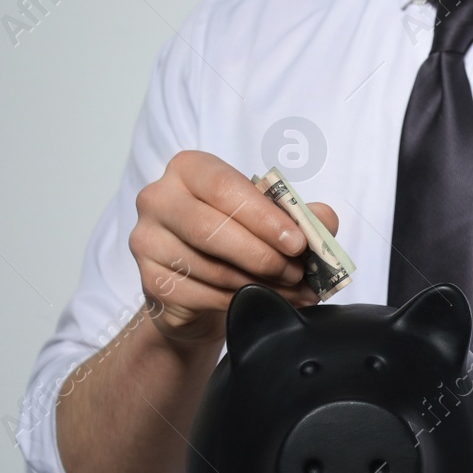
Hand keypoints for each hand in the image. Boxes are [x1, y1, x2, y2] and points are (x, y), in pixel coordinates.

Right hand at [130, 150, 339, 345]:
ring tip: (293, 290)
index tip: (298, 241)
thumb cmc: (232, 240)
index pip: (223, 187)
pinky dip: (242, 301)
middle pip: (211, 228)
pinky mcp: (150, 281)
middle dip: (263, 255)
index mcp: (188, 170)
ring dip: (260, 283)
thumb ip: (299, 214)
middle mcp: (158, 199)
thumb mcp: (266, 218)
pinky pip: (203, 295)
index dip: (264, 217)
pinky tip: (266, 302)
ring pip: (211, 267)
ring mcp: (148, 241)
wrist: (194, 288)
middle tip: (297, 272)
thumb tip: (325, 221)